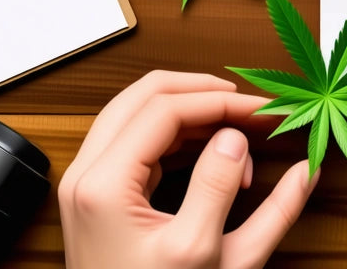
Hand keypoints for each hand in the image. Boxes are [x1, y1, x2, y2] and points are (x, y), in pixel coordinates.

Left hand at [59, 71, 318, 268]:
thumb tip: (245, 137)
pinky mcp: (101, 196)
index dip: (219, 102)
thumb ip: (226, 188)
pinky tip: (215, 150)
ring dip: (192, 112)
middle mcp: (86, 175)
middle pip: (142, 97)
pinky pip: (138, 142)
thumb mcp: (204, 253)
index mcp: (104, 184)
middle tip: (248, 105)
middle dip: (202, 93)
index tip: (261, 110)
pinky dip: (179, 136)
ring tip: (239, 130)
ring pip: (137, 114)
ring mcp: (89, 184)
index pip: (164, 110)